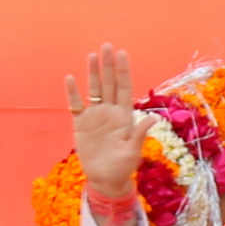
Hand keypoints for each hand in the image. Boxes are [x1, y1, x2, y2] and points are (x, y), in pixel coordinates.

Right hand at [65, 46, 148, 221]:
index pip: (124, 88)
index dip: (123, 71)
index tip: (122, 54)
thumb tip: (153, 118)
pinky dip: (73, 92)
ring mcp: (95, 116)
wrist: (105, 179)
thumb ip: (139, 134)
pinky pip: (76, 104)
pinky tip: (71, 78)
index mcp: (125, 116)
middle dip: (108, 65)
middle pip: (109, 84)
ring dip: (93, 73)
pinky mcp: (81, 124)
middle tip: (107, 46)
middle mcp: (110, 112)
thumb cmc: (122, 168)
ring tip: (92, 55)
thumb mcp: (132, 152)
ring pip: (94, 90)